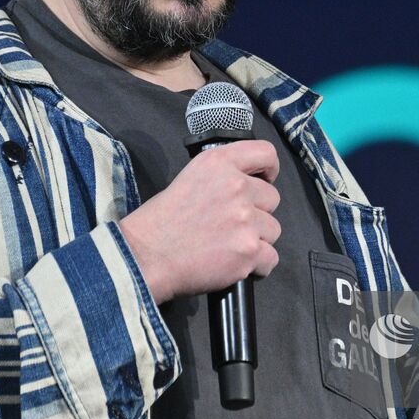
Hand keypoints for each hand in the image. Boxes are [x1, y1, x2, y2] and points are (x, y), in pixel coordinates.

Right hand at [118, 140, 281, 303]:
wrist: (145, 256)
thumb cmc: (161, 222)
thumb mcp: (189, 177)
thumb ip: (222, 176)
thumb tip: (249, 184)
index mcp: (219, 163)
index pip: (266, 153)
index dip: (269, 169)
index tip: (264, 180)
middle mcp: (236, 186)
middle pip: (272, 198)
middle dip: (257, 213)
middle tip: (230, 225)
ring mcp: (245, 219)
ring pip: (273, 230)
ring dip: (256, 239)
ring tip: (227, 246)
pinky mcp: (249, 250)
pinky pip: (271, 258)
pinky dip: (257, 266)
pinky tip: (235, 264)